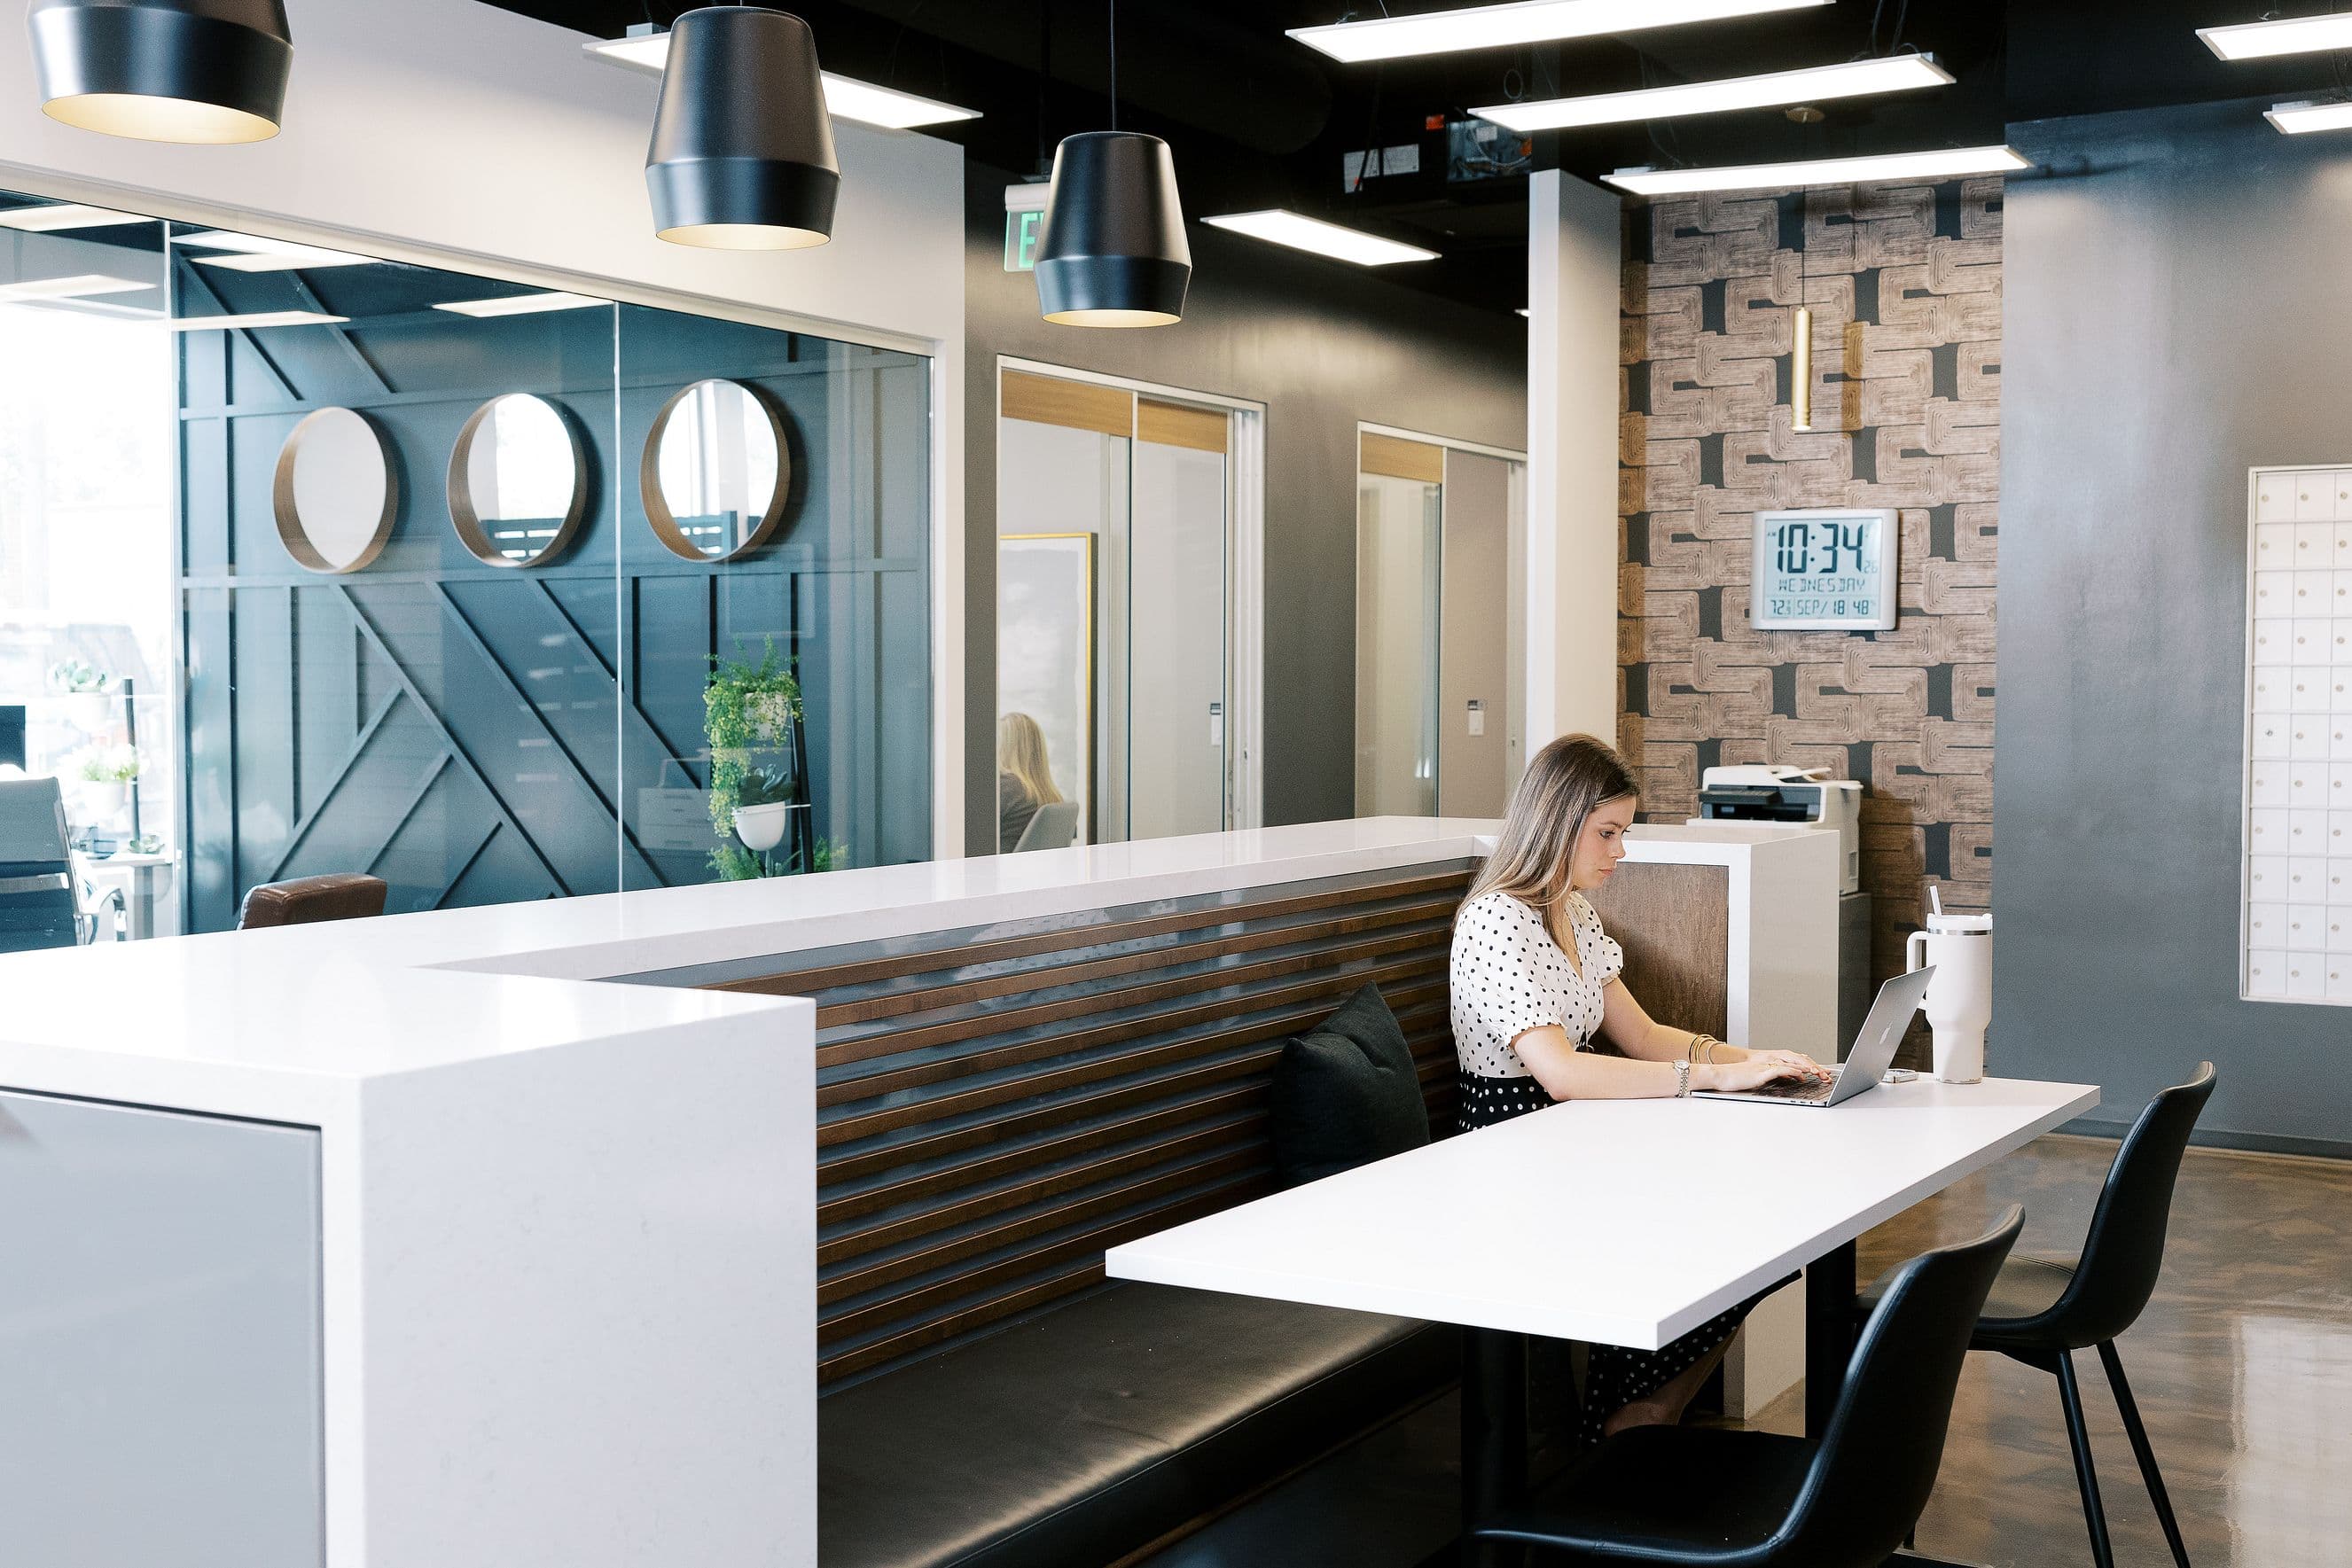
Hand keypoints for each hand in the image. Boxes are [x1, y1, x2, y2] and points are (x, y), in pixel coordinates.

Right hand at [1696, 1053, 1823, 1093]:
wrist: (1718, 1076)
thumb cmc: (1734, 1080)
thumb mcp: (1756, 1079)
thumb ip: (1770, 1078)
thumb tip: (1784, 1080)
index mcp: (1769, 1063)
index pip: (1792, 1062)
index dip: (1808, 1066)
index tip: (1821, 1072)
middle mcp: (1769, 1062)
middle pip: (1795, 1061)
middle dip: (1813, 1067)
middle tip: (1826, 1074)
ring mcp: (1765, 1066)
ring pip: (1790, 1063)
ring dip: (1806, 1068)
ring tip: (1820, 1073)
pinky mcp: (1761, 1072)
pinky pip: (1780, 1069)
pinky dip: (1793, 1071)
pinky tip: (1802, 1074)